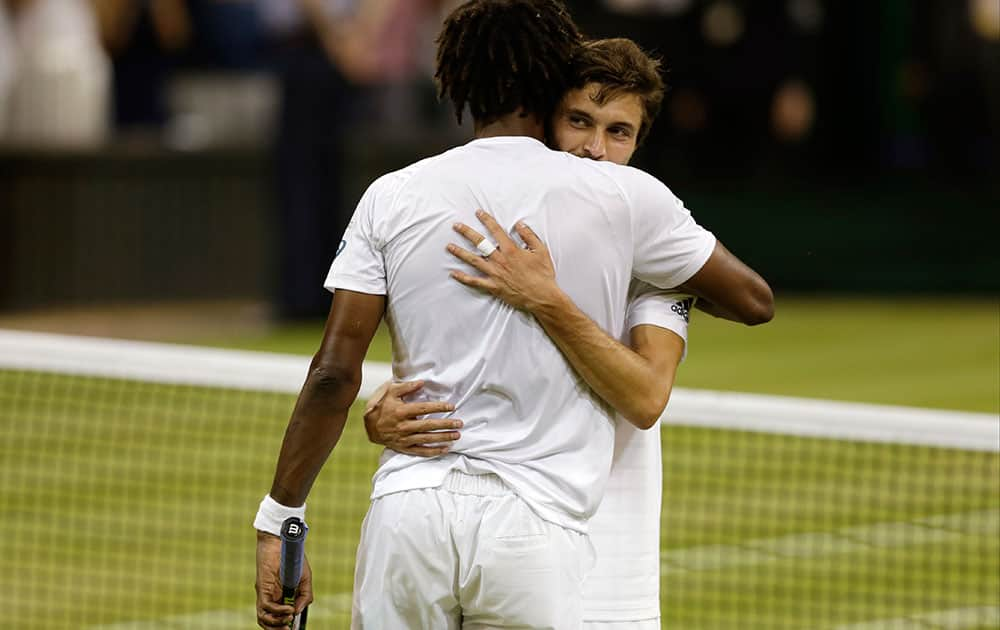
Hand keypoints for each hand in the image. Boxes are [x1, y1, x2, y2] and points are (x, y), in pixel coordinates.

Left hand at [256, 531, 312, 627]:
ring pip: (264, 618)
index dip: (284, 626)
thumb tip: (297, 612)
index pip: (278, 617)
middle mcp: (271, 598)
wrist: (282, 543)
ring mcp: (265, 594)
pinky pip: (265, 606)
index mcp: (281, 597)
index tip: (293, 629)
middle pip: (269, 622)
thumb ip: (304, 596)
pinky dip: (277, 611)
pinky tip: (289, 609)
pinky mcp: (262, 589)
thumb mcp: (304, 580)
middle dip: (278, 629)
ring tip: (289, 620)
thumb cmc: (293, 559)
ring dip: (276, 624)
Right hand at [363, 380, 462, 456]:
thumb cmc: (381, 405)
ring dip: (443, 438)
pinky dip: (433, 451)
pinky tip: (446, 449)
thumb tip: (422, 382)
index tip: (451, 406)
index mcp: (400, 411)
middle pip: (428, 425)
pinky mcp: (403, 447)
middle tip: (460, 423)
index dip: (438, 407)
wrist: (368, 426)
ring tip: (457, 435)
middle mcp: (403, 426)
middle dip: (445, 424)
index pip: (423, 409)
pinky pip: (420, 451)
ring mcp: (403, 439)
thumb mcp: (389, 391)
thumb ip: (406, 386)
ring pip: (426, 439)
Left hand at [447, 210, 562, 311]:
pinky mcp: (493, 287)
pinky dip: (463, 278)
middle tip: (456, 226)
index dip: (486, 220)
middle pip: (480, 243)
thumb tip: (520, 224)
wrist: (542, 296)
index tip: (478, 213)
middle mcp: (500, 260)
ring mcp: (495, 274)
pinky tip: (453, 273)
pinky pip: (475, 282)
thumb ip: (529, 236)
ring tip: (449, 246)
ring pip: (473, 260)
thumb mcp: (541, 250)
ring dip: (460, 253)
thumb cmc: (543, 274)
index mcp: (511, 250)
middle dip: (467, 232)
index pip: (496, 230)